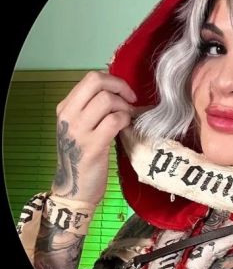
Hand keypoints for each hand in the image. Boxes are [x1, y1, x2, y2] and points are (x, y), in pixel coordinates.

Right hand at [51, 71, 137, 205]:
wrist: (74, 190)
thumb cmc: (82, 158)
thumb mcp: (80, 128)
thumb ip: (93, 109)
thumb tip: (119, 92)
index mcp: (65, 108)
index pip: (90, 78)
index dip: (114, 81)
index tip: (125, 94)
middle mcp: (68, 116)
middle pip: (97, 82)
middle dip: (120, 87)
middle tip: (131, 102)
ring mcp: (78, 131)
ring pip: (107, 100)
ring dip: (125, 107)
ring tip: (128, 119)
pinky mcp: (92, 146)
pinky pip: (114, 120)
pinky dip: (126, 121)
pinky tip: (126, 129)